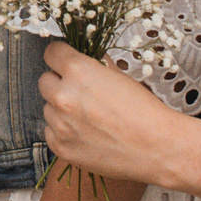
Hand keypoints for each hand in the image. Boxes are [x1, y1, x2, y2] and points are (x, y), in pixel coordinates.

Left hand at [40, 41, 182, 184]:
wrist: (157, 148)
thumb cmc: (144, 110)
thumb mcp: (120, 76)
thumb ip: (96, 64)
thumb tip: (84, 58)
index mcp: (78, 72)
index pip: (52, 53)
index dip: (61, 57)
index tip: (65, 62)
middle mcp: (63, 96)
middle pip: (44, 81)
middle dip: (59, 83)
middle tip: (79, 92)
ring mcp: (60, 124)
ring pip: (47, 108)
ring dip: (61, 109)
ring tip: (88, 117)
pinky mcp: (61, 147)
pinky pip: (50, 132)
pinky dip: (63, 131)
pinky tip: (85, 133)